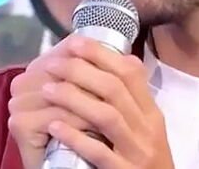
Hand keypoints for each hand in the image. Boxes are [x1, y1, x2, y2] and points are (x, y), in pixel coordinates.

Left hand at [7, 35, 172, 168]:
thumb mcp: (144, 127)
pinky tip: (54, 126)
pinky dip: (75, 137)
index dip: (101, 54)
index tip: (74, 42)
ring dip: (74, 99)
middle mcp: (148, 129)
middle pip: (115, 89)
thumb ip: (129, 99)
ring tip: (46, 90)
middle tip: (51, 64)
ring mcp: (138, 152)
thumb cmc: (143, 159)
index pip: (130, 73)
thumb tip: (107, 59)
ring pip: (107, 116)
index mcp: (151, 113)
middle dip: (80, 71)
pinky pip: (99, 152)